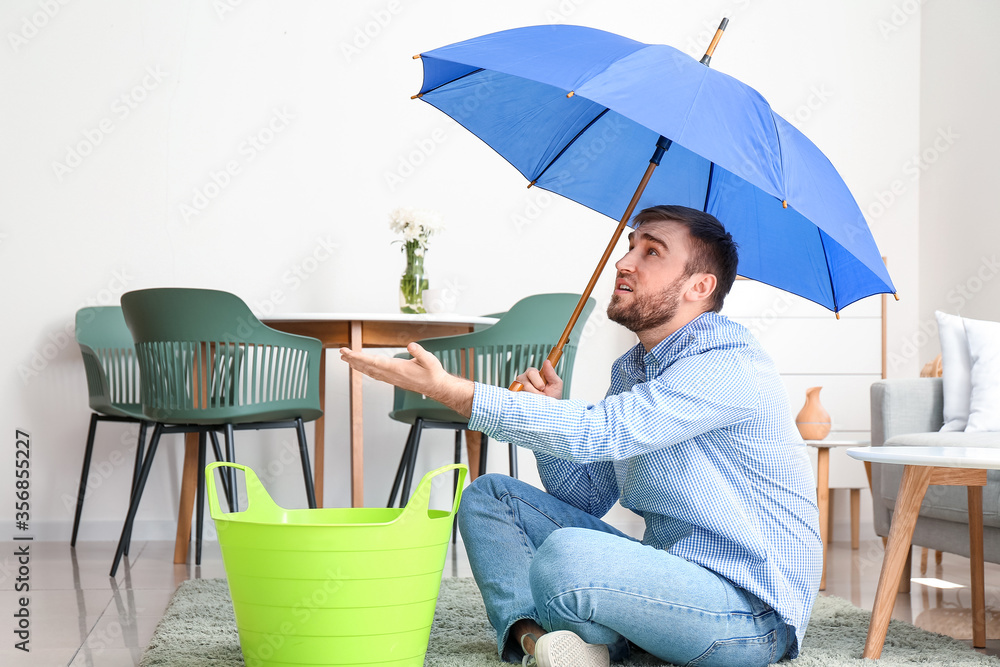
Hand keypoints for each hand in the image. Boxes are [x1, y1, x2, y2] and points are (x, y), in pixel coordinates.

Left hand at [339, 342, 474, 416]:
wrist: (436, 386)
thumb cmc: (433, 374)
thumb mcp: (429, 360)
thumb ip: (419, 353)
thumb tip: (411, 345)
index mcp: (397, 369)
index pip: (373, 362)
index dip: (359, 357)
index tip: (348, 352)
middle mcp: (391, 375)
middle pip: (367, 367)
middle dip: (353, 359)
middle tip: (341, 353)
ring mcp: (391, 378)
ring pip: (369, 371)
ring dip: (356, 364)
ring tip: (346, 358)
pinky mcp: (392, 378)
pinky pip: (374, 374)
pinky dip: (364, 369)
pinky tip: (360, 367)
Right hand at [515, 360, 562, 398]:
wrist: (549, 410)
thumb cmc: (553, 396)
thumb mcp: (556, 384)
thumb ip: (551, 373)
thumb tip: (546, 361)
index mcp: (533, 373)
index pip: (531, 372)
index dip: (538, 381)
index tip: (543, 388)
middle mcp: (524, 378)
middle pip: (525, 381)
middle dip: (535, 390)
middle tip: (542, 395)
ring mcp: (518, 387)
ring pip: (522, 390)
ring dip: (533, 396)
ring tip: (537, 399)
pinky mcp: (515, 396)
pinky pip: (517, 397)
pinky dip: (526, 401)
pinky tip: (530, 402)